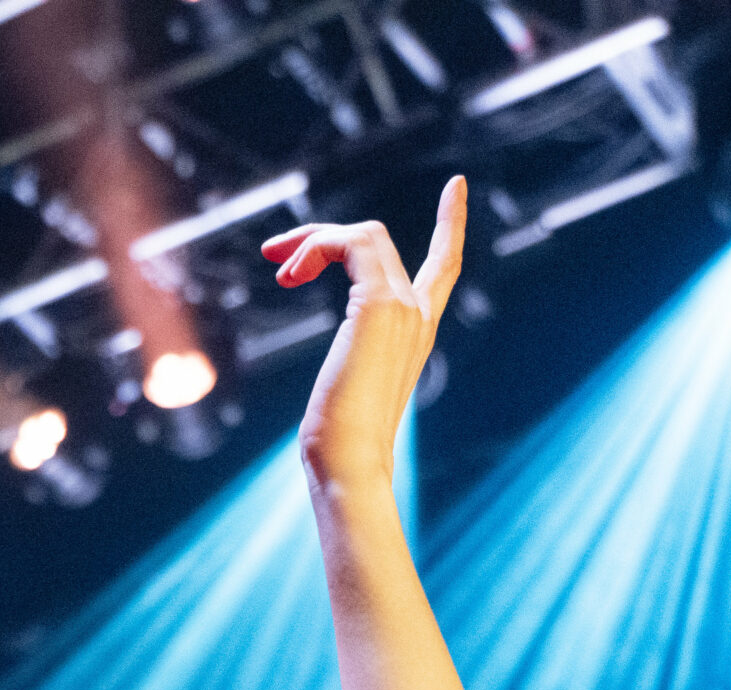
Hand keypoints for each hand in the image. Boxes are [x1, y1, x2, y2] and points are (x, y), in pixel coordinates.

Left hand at [262, 175, 464, 491]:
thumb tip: (327, 419)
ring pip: (364, 234)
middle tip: (275, 256)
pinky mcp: (379, 304)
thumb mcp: (345, 393)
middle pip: (378, 240)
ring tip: (280, 273)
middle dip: (323, 237)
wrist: (350, 463)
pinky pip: (348, 243)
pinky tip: (290, 276)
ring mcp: (403, 306)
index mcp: (416, 333)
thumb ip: (347, 372)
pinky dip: (315, 246)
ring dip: (312, 241)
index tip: (454, 186)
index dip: (449, 225)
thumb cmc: (340, 443)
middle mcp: (417, 314)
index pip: (444, 266)